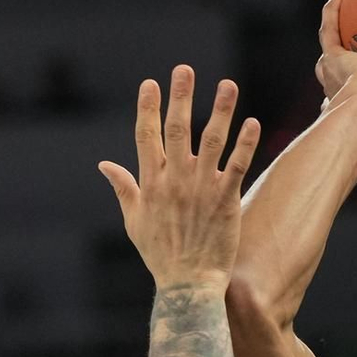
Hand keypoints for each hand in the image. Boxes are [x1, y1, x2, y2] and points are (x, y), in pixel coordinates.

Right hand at [99, 66, 260, 291]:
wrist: (188, 286)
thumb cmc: (160, 256)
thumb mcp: (134, 222)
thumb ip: (123, 188)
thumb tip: (104, 165)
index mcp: (151, 183)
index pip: (146, 136)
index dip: (148, 108)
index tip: (151, 83)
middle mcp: (175, 181)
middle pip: (176, 130)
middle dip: (180, 97)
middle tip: (184, 70)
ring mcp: (202, 189)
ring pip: (211, 141)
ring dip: (220, 111)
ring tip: (227, 84)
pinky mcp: (226, 201)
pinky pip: (237, 167)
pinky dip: (245, 144)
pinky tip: (252, 123)